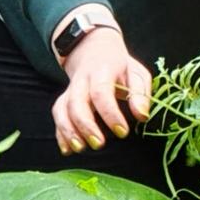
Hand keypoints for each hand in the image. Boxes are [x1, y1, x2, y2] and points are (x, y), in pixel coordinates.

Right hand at [51, 25, 150, 154]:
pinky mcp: (64, 99)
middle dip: (85, 125)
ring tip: (80, 149)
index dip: (110, 113)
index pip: (101, 92)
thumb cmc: (121, 67)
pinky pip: (57, 116)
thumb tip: (142, 116)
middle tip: (99, 144)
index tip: (122, 132)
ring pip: (62, 109)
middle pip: (76, 102)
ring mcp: (70, 89)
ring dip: (68, 131)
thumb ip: (140, 93)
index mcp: (102, 70)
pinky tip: (67, 150)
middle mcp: (81, 80)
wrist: (95, 50)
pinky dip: (60, 133)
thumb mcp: (136, 73)